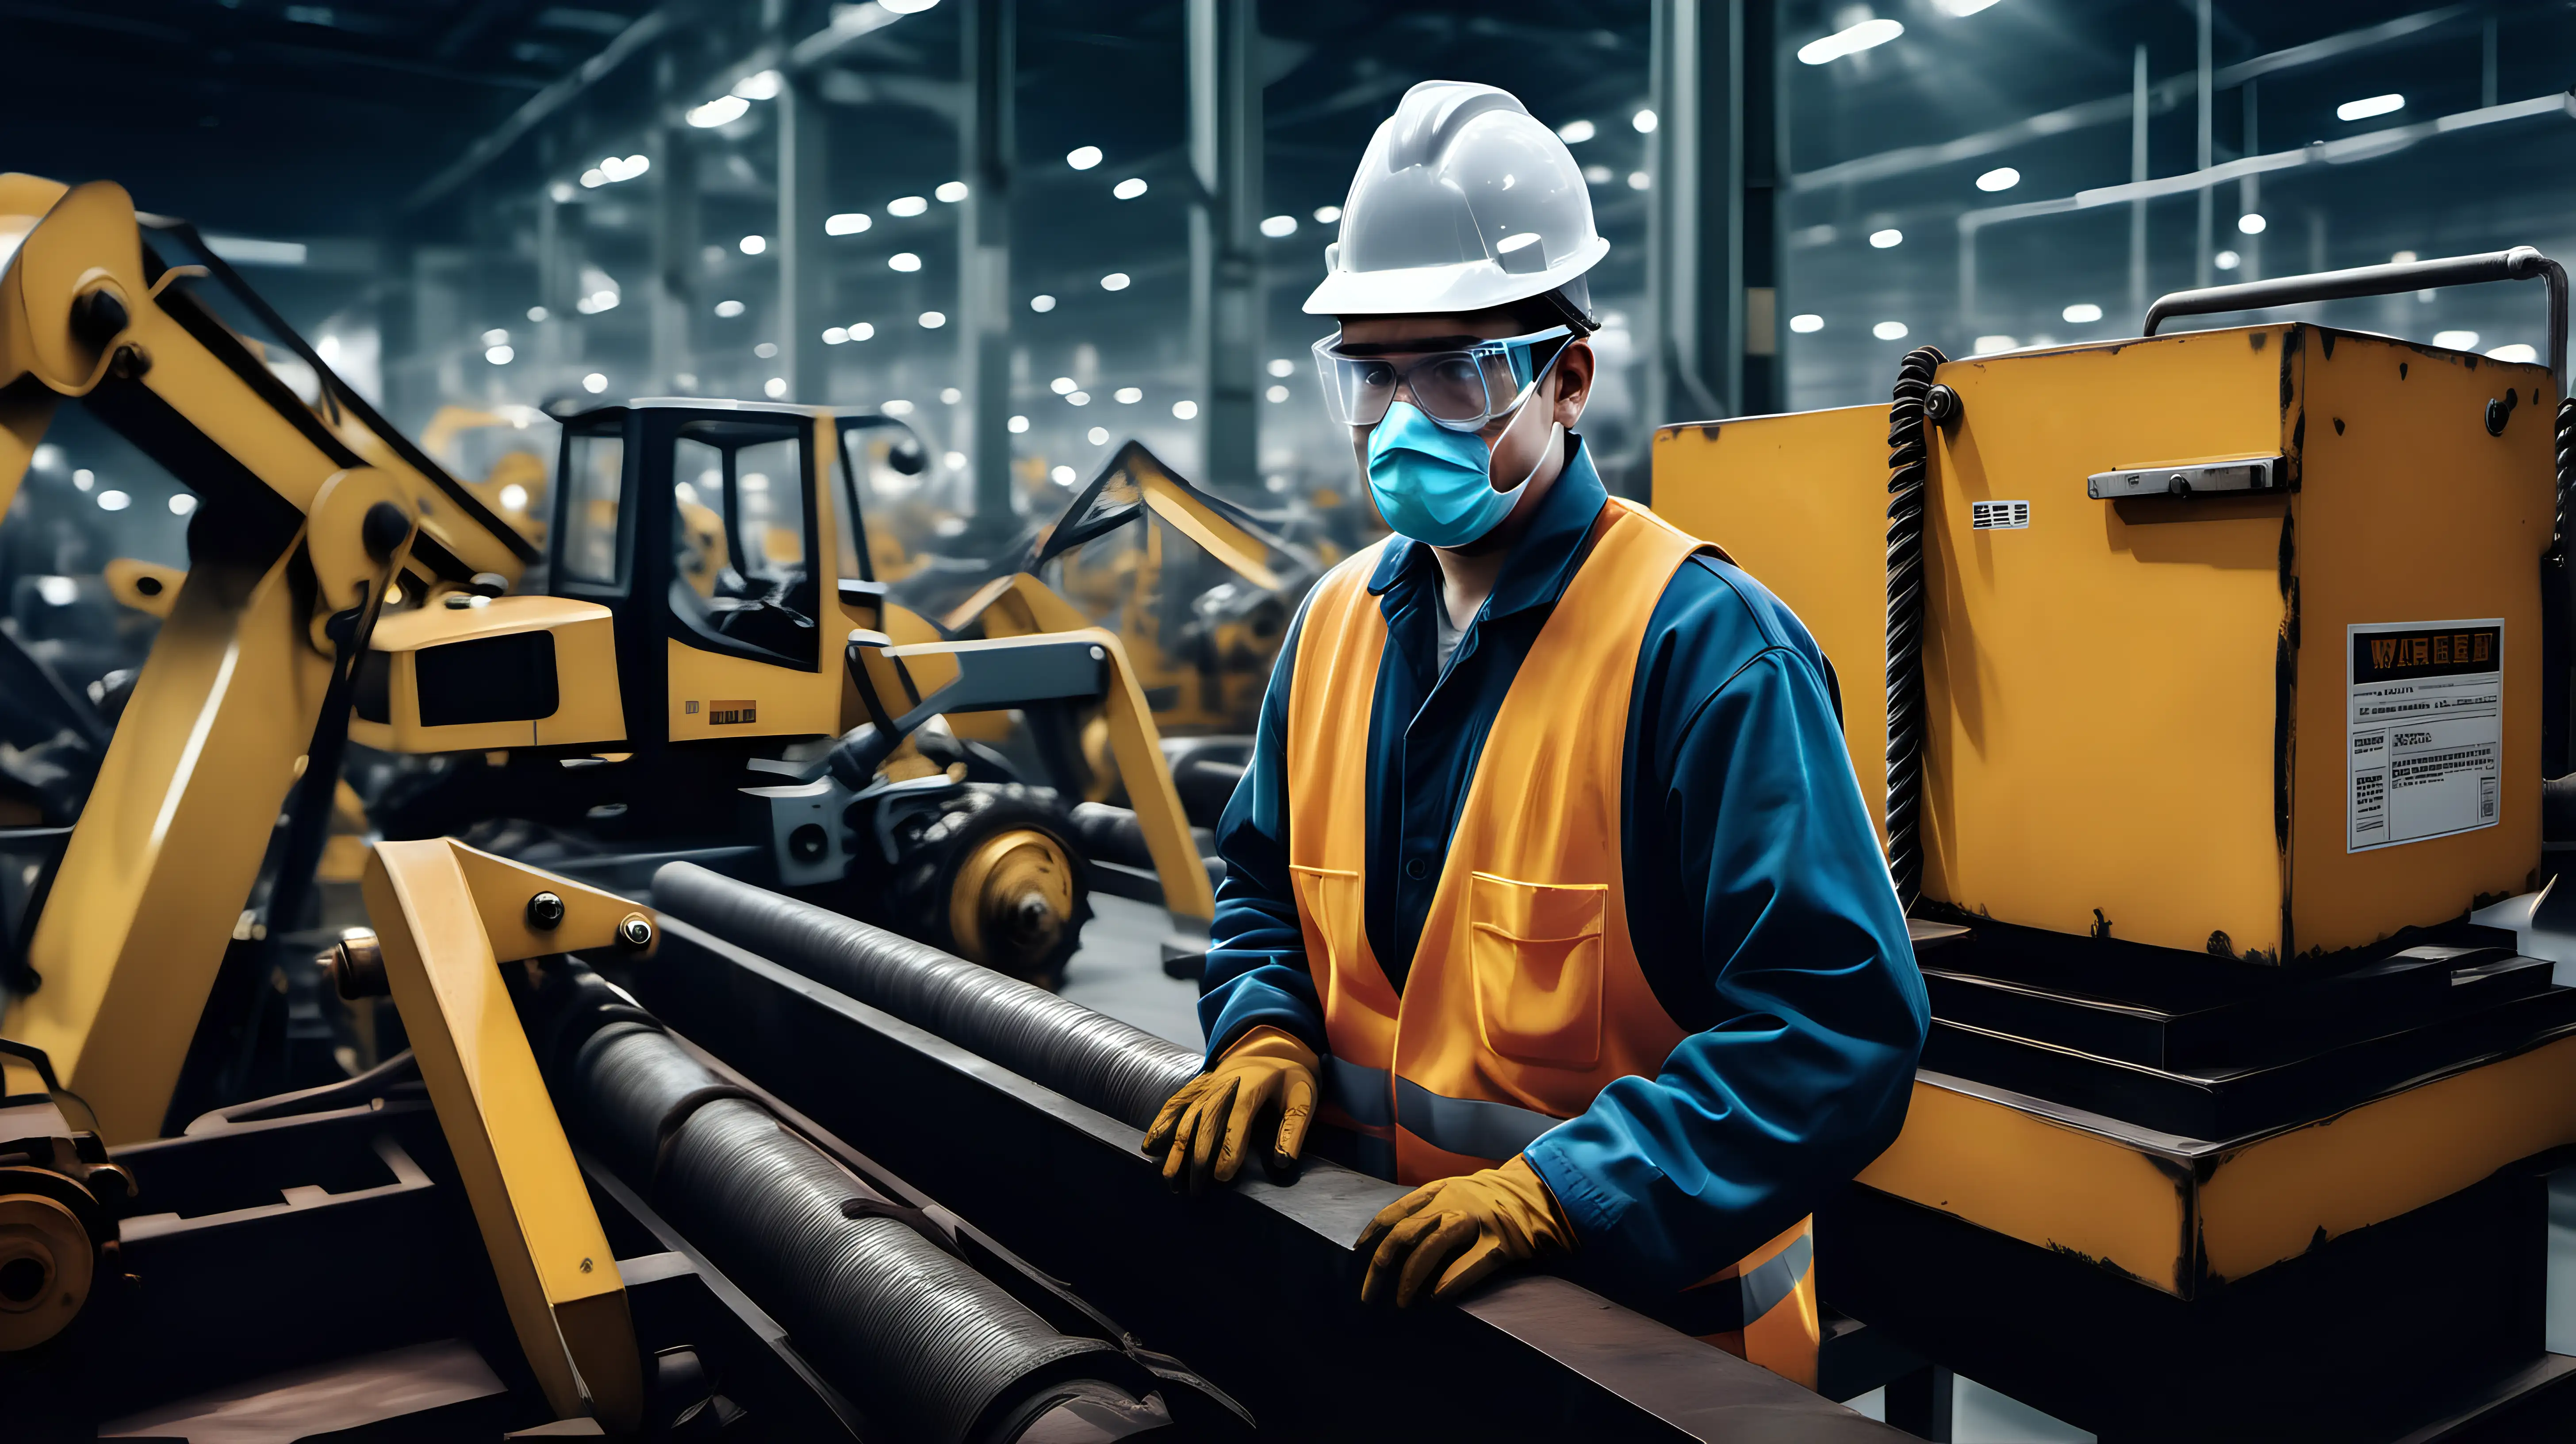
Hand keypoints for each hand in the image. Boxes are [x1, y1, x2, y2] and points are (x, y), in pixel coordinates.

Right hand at [1139, 1026, 1317, 1192]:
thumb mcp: (1303, 1096)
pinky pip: (1174, 1105)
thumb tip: (1284, 1162)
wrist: (1271, 1045)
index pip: (1237, 1118)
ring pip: (1185, 1116)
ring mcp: (1205, 1085)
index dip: (1229, 1147)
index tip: (1222, 1177)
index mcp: (1251, 1086)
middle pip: (1205, 1120)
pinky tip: (1149, 1147)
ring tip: (1170, 1179)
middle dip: (1197, 1156)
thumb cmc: (1289, 1077)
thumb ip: (1294, 1128)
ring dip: (1175, 1148)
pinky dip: (1160, 1124)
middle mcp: (1222, 1084)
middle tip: (1195, 1189)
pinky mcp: (1196, 1087)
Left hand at [1355, 1155, 1573, 1307]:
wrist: (1538, 1189)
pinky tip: (1437, 1297)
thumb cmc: (1491, 1198)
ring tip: (1402, 1301)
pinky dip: (1452, 1280)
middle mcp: (1453, 1203)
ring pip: (1434, 1245)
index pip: (1394, 1211)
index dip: (1372, 1234)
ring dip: (1413, 1276)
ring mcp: (1477, 1221)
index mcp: (1439, 1191)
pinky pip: (1472, 1262)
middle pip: (1406, 1232)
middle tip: (1369, 1294)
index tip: (1357, 1253)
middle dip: (1382, 1265)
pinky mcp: (1500, 1242)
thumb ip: (1429, 1207)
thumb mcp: (1455, 1191)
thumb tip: (1397, 1234)